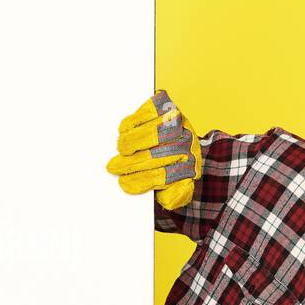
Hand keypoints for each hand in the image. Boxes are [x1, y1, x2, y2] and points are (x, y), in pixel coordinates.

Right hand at [105, 89, 202, 209]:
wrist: (185, 141)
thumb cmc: (174, 166)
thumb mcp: (177, 188)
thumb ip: (174, 197)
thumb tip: (167, 199)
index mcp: (190, 166)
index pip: (163, 177)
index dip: (140, 181)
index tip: (124, 184)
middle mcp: (187, 143)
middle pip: (155, 156)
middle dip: (130, 163)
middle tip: (114, 167)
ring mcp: (178, 123)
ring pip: (152, 134)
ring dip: (131, 142)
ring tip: (122, 149)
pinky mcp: (168, 106)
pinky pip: (149, 111)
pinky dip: (134, 121)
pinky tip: (125, 129)